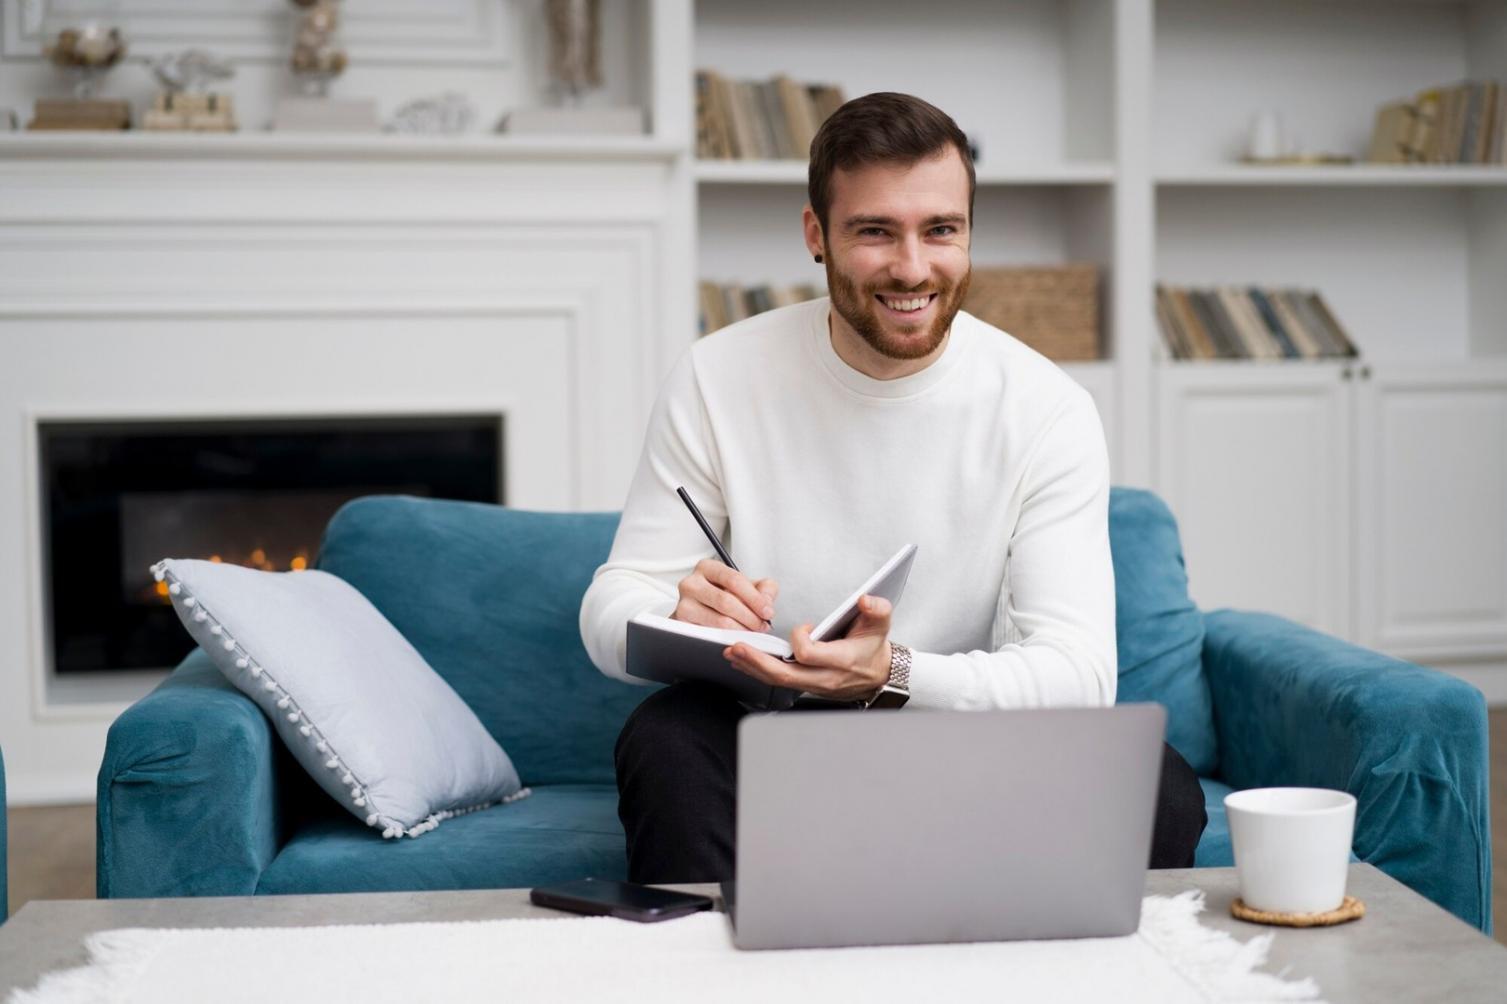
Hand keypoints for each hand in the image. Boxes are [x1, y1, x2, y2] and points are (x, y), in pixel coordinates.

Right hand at [672, 558, 778, 632]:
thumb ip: (765, 588)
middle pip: (726, 601)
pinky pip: (709, 635)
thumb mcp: (748, 587)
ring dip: (741, 630)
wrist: (701, 613)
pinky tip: (736, 637)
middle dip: (750, 616)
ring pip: (719, 620)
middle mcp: (691, 583)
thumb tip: (766, 602)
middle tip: (762, 626)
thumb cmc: (724, 596)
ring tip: (752, 632)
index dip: (754, 597)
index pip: (734, 579)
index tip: (767, 611)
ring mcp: (683, 604)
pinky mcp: (682, 624)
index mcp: (707, 568)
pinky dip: (727, 638)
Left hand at [723, 594, 892, 701]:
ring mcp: (813, 684)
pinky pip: (778, 682)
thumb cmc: (873, 648)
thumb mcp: (880, 625)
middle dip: (758, 661)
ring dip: (752, 667)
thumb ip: (876, 610)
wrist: (878, 675)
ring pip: (777, 681)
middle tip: (737, 647)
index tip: (805, 626)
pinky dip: (758, 671)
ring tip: (732, 652)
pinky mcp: (805, 686)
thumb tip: (865, 600)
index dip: (800, 638)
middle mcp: (824, 677)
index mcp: (841, 660)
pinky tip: (744, 661)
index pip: (809, 654)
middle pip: (784, 674)